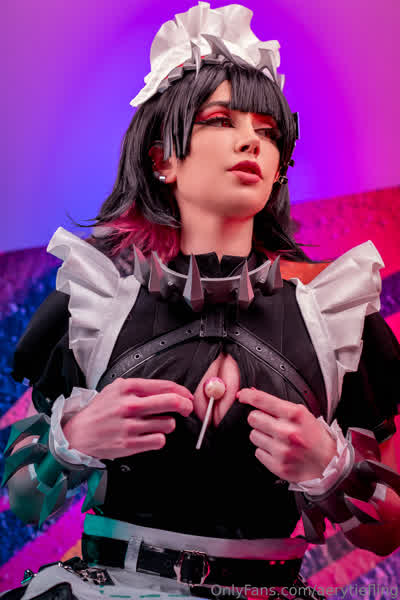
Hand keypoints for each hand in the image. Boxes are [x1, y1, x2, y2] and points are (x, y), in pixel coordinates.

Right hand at [62, 378, 192, 459]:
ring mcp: (130, 425)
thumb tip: (167, 389)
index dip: (181, 391)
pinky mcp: (130, 444)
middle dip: (185, 405)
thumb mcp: (116, 389)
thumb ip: (139, 387)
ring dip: (167, 424)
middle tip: (186, 408)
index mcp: (127, 388)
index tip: (186, 395)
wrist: (79, 434)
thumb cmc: (100, 411)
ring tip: (157, 423)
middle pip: (171, 402)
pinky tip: (151, 435)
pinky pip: (159, 441)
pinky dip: (159, 438)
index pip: (164, 386)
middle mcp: (130, 405)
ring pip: (168, 424)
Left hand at [237, 388, 336, 482]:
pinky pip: (258, 452)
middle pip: (253, 418)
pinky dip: (265, 451)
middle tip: (270, 423)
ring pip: (253, 435)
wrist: (329, 464)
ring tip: (277, 439)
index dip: (248, 395)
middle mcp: (288, 432)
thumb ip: (278, 404)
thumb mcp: (302, 414)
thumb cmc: (314, 437)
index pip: (262, 400)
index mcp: (295, 415)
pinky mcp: (278, 465)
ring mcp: (282, 450)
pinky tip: (278, 451)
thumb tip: (253, 393)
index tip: (242, 395)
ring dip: (262, 436)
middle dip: (258, 419)